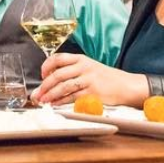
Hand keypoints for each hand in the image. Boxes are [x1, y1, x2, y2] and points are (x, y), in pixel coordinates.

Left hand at [31, 53, 147, 107]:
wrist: (125, 85)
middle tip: (38, 93)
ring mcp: (88, 80)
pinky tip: (56, 104)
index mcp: (81, 59)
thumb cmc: (106, 78)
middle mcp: (83, 67)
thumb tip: (51, 80)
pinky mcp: (92, 93)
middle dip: (45, 85)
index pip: (58, 58)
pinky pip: (72, 97)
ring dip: (51, 95)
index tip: (42, 75)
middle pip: (58, 74)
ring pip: (63, 86)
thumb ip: (73, 70)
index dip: (46, 66)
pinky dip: (61, 101)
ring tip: (43, 100)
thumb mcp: (89, 67)